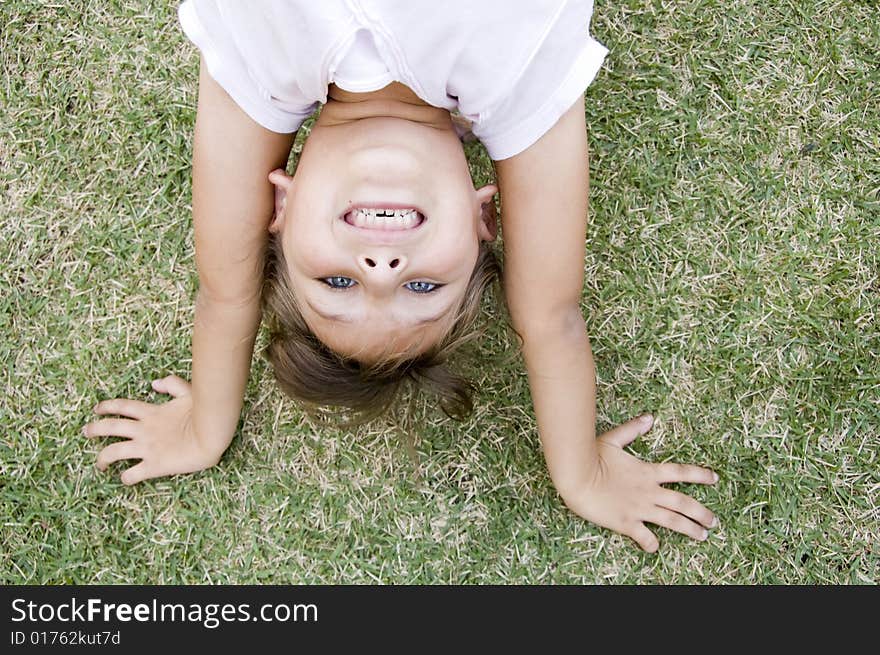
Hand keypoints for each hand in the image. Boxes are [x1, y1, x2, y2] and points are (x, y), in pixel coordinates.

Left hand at [83, 375, 221, 484]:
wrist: (211, 435)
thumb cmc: (203, 413)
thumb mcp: (188, 392)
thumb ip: (172, 384)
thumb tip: (155, 383)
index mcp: (151, 413)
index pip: (122, 406)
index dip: (107, 406)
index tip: (97, 409)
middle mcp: (143, 430)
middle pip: (110, 427)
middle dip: (94, 429)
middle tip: (86, 432)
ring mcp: (146, 448)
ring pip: (113, 452)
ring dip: (102, 458)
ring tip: (99, 464)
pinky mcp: (153, 465)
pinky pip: (132, 474)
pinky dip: (126, 478)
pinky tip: (125, 479)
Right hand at [561, 414, 718, 551]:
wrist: (576, 477)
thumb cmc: (590, 457)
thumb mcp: (612, 439)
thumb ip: (632, 430)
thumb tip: (648, 418)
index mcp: (647, 472)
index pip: (681, 472)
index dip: (700, 475)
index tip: (715, 479)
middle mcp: (648, 491)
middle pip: (684, 503)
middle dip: (702, 513)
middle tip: (714, 521)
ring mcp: (639, 508)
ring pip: (673, 521)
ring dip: (690, 529)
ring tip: (703, 536)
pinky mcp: (626, 522)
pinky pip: (644, 537)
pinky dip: (651, 544)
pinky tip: (655, 548)